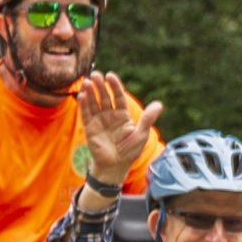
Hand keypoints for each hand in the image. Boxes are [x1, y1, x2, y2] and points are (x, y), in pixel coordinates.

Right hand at [75, 72, 161, 188]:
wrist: (116, 166)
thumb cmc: (130, 151)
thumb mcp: (141, 134)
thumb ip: (147, 119)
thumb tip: (159, 104)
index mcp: (123, 115)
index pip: (118, 97)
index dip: (114, 86)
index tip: (110, 76)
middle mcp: (110, 115)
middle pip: (104, 97)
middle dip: (100, 86)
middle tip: (96, 75)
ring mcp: (99, 121)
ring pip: (94, 103)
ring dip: (90, 92)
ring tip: (87, 81)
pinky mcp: (89, 128)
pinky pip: (86, 114)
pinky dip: (83, 104)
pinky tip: (82, 95)